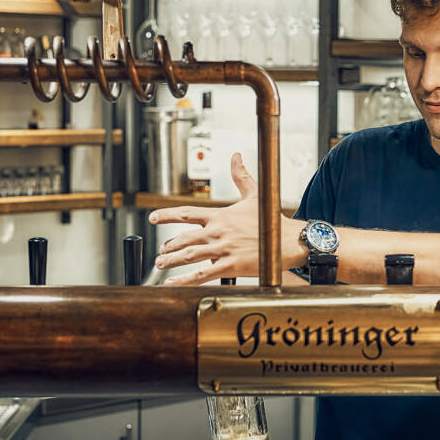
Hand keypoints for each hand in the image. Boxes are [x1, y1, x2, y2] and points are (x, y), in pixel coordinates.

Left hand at [150, 153, 273, 284]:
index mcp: (220, 215)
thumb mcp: (254, 195)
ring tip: (160, 264)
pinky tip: (172, 283)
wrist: (287, 240)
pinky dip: (184, 280)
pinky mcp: (229, 266)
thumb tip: (236, 156)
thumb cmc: (270, 220)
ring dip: (171, 261)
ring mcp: (222, 249)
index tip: (151, 218)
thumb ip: (241, 176)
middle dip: (168, 246)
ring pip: (188, 256)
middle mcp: (218, 232)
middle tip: (161, 252)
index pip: (186, 213)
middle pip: (183, 238)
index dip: (166, 215)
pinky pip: (201, 275)